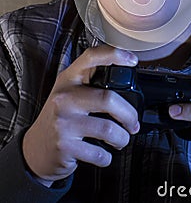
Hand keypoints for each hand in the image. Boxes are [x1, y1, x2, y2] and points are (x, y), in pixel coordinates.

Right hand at [23, 47, 138, 184]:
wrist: (36, 148)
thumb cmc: (60, 117)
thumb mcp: (69, 92)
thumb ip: (90, 82)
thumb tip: (125, 78)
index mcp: (68, 79)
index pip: (91, 58)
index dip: (114, 55)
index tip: (132, 60)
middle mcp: (64, 97)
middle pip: (108, 99)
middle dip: (129, 115)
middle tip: (133, 123)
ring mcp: (63, 121)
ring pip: (108, 128)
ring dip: (122, 138)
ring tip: (121, 139)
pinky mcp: (65, 145)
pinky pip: (99, 152)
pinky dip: (107, 156)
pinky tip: (104, 153)